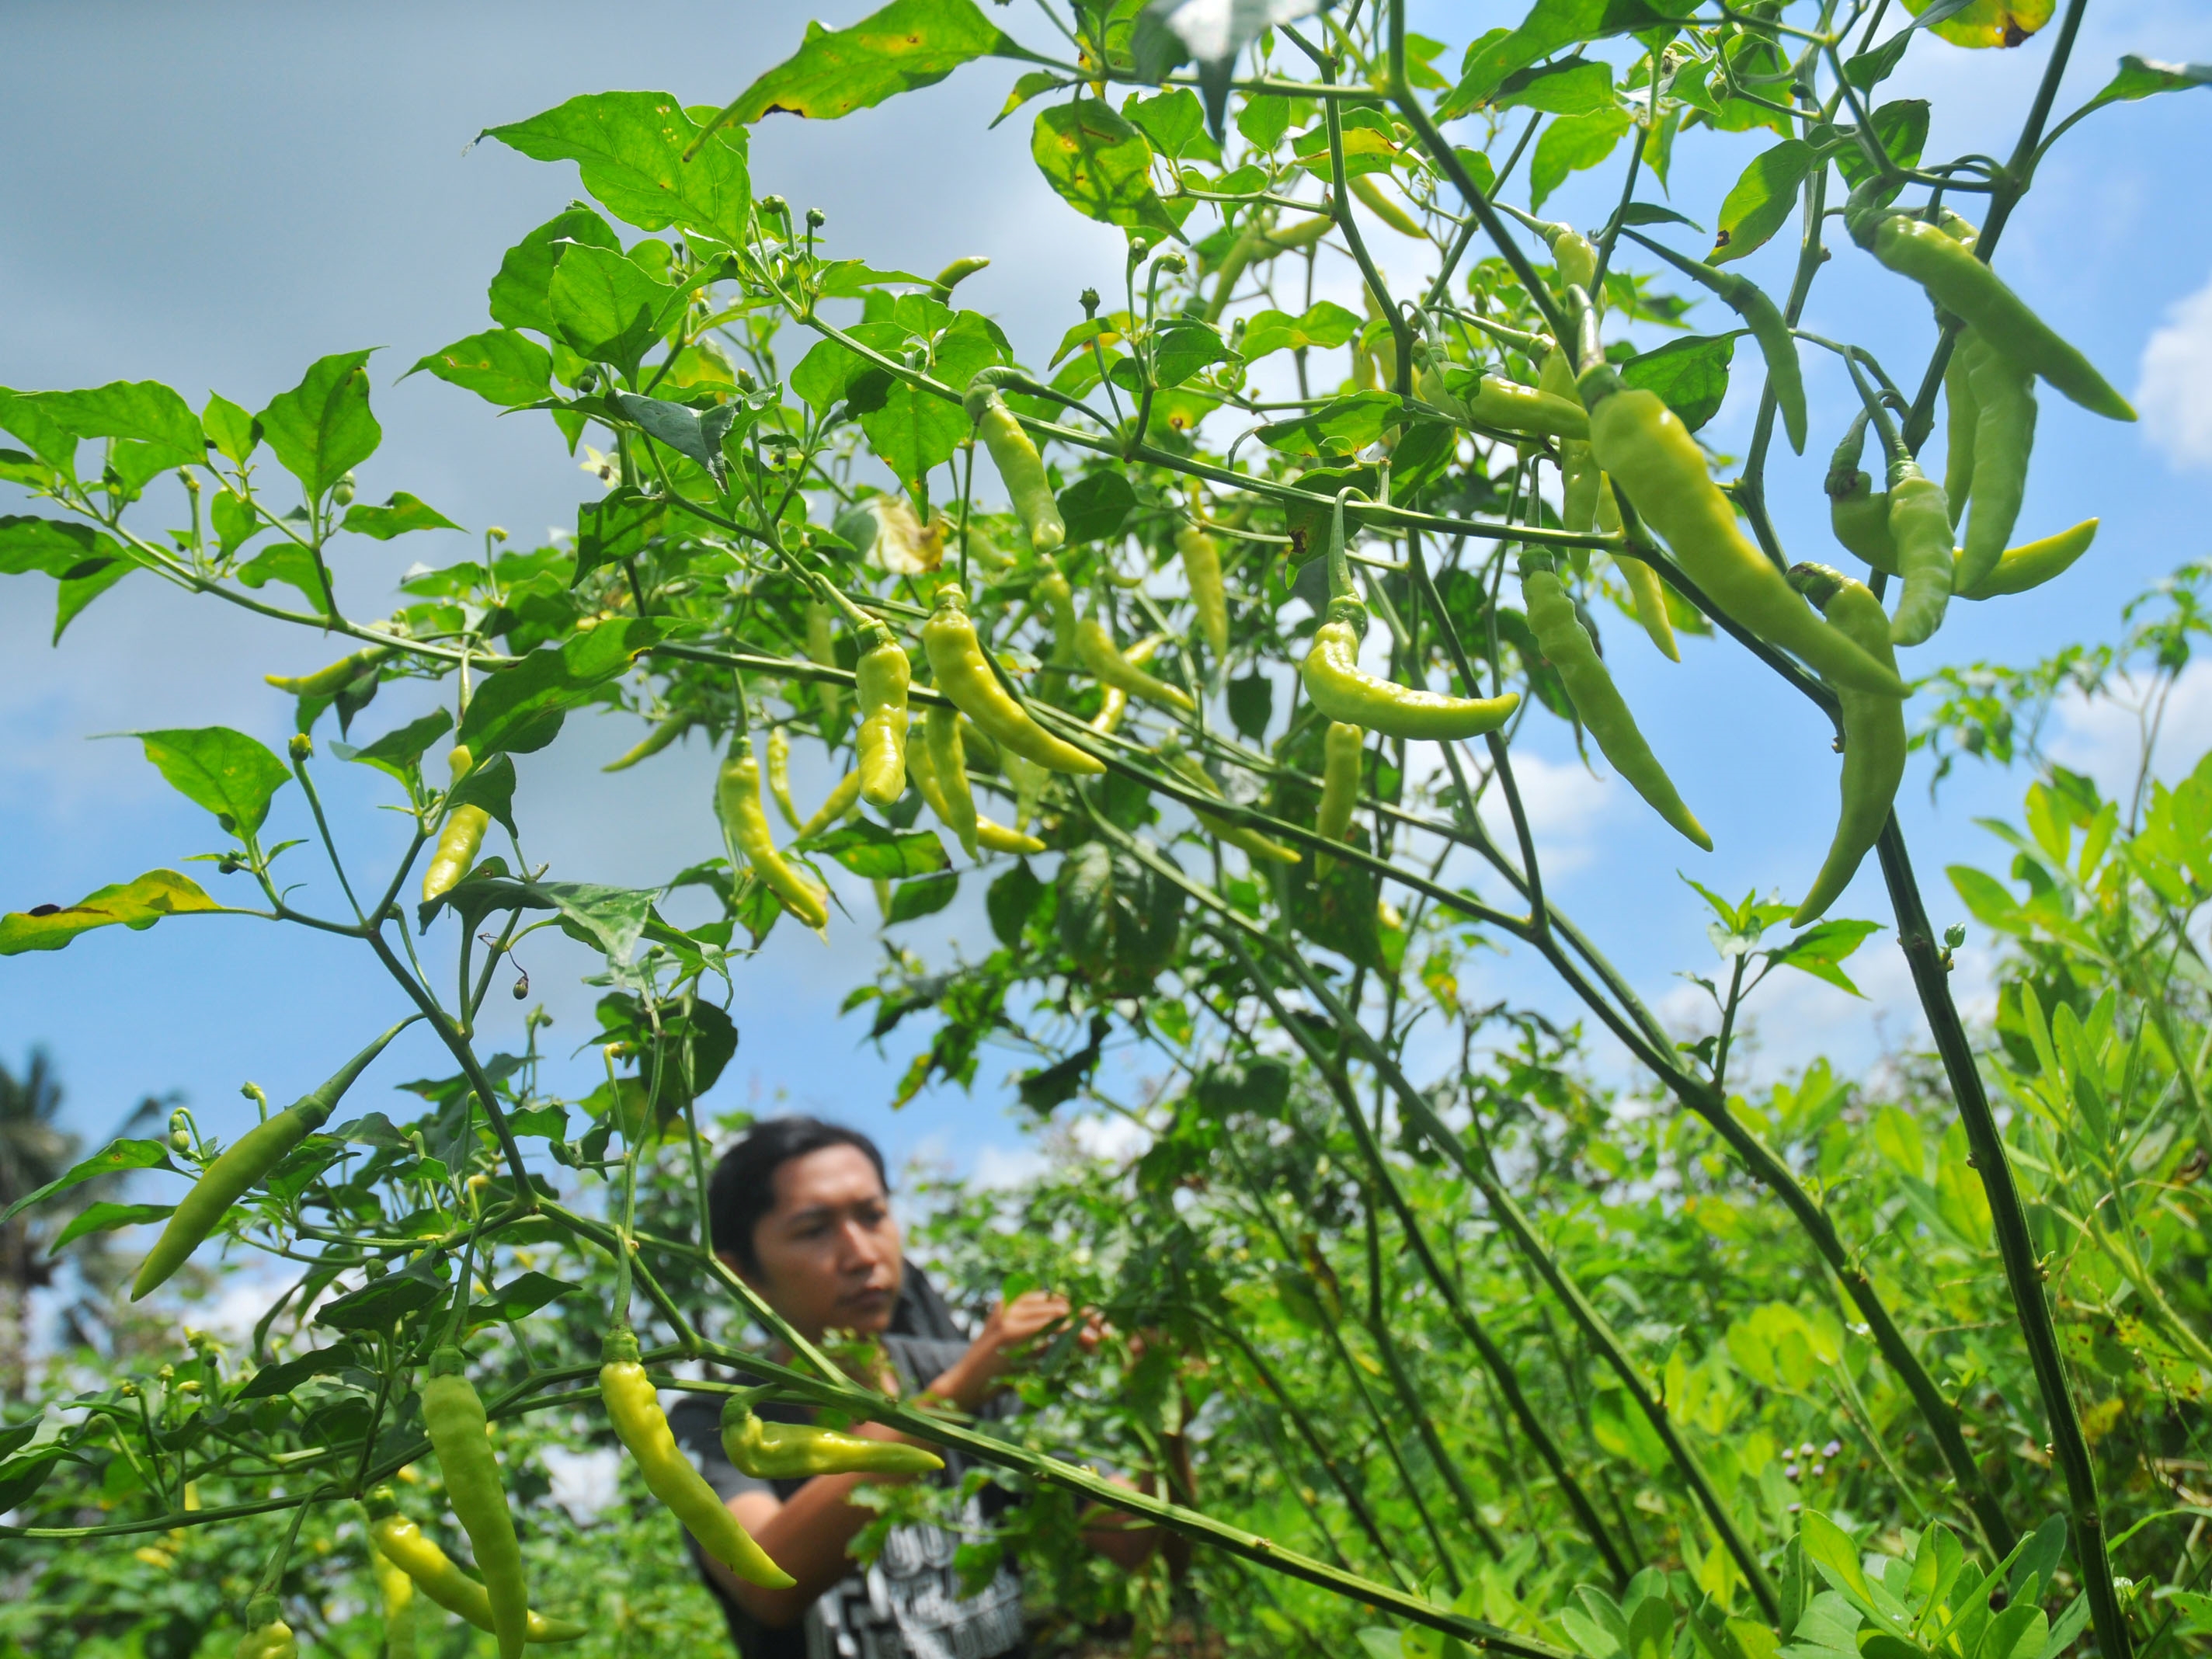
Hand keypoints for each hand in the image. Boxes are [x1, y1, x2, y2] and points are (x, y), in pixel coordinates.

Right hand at [928, 1290, 1096, 1411]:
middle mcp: (1010, 1303)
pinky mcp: (1010, 1331)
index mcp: (1012, 1303)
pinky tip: (1089, 1345)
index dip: (1079, 1310)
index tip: (1100, 1324)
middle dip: (1085, 1318)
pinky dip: (1074, 1334)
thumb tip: (1087, 1335)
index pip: (1054, 1300)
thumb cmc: (996, 1374)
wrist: (965, 1387)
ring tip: (1100, 1342)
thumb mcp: (1024, 1350)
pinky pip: (1051, 1326)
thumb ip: (1046, 1338)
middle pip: (1059, 1304)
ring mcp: (1008, 1315)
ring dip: (1083, 1327)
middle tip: (1107, 1334)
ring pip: (1058, 1313)